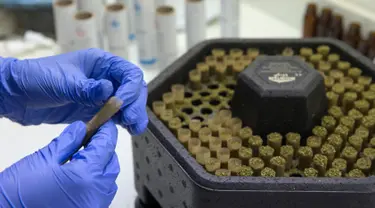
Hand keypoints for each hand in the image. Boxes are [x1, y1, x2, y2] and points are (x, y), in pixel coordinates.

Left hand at [0, 48, 147, 134]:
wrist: (17, 95)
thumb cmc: (36, 79)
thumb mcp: (61, 82)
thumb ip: (86, 88)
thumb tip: (109, 90)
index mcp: (100, 63)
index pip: (128, 73)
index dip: (131, 88)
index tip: (123, 104)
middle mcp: (105, 78)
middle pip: (132, 89)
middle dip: (135, 104)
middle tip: (132, 121)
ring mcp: (100, 95)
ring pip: (126, 104)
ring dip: (133, 115)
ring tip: (135, 129)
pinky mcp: (94, 110)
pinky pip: (113, 116)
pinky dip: (121, 123)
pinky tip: (125, 131)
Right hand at [0, 121, 118, 207]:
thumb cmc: (19, 194)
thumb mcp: (43, 159)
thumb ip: (67, 142)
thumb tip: (81, 128)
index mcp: (87, 177)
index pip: (106, 147)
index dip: (106, 132)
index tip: (105, 123)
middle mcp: (96, 194)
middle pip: (111, 164)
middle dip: (105, 149)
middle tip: (92, 138)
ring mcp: (94, 206)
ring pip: (108, 180)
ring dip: (102, 166)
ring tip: (84, 156)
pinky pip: (101, 194)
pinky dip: (97, 181)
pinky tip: (81, 174)